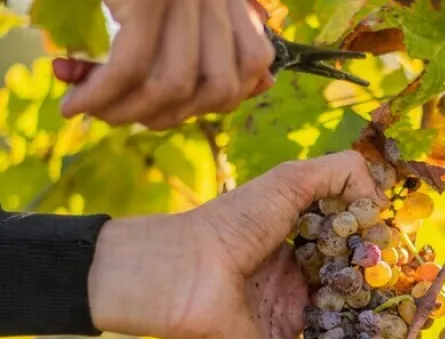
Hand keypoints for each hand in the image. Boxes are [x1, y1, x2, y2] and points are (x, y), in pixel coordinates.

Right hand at [54, 0, 274, 130]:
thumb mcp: (181, 7)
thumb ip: (228, 41)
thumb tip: (265, 82)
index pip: (250, 73)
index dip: (208, 104)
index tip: (160, 112)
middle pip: (216, 90)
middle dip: (165, 116)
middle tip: (119, 117)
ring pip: (174, 86)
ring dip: (127, 112)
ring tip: (91, 110)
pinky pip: (131, 68)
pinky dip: (100, 95)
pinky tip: (74, 102)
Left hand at [87, 151, 387, 338]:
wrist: (186, 272)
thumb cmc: (236, 223)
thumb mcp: (290, 182)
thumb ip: (340, 175)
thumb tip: (381, 202)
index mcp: (301, 254)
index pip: (350, 262)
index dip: (378, 264)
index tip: (408, 268)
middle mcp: (296, 294)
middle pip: (346, 307)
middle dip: (379, 313)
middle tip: (417, 317)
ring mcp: (285, 333)